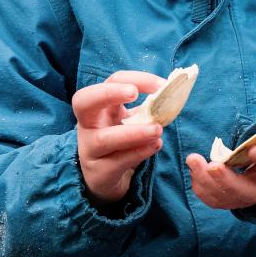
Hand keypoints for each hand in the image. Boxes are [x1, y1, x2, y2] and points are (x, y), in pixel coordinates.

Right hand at [73, 70, 166, 203]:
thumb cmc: (120, 142)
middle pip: (83, 101)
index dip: (134, 79)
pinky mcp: (99, 171)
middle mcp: (88, 124)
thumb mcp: (131, 122)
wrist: (106, 177)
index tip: (161, 85)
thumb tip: (172, 97)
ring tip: (157, 130)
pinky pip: (118, 161)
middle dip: (108, 93)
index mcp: (99, 106)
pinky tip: (155, 146)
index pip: (111, 82)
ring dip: (133, 132)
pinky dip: (138, 152)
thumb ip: (148, 110)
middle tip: (133, 94)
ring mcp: (90, 148)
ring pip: (104, 138)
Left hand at [187, 111, 255, 210]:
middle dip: (226, 180)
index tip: (253, 149)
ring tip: (194, 160)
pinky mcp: (237, 196)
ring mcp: (252, 194)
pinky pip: (218, 200)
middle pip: (247, 192)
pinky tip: (194, 170)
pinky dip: (203, 189)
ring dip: (208, 184)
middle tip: (210, 165)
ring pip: (229, 198)